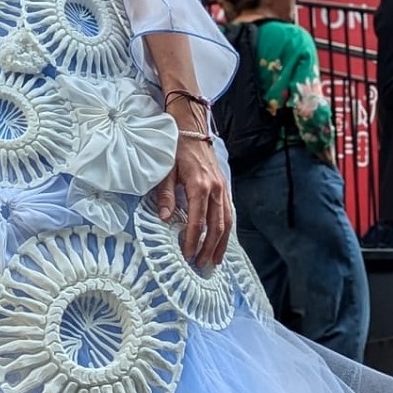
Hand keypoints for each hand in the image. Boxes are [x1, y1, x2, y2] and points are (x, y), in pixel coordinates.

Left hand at [157, 134, 231, 267]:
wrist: (192, 128)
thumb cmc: (176, 148)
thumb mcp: (166, 170)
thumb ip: (166, 194)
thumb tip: (164, 218)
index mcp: (200, 186)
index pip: (197, 222)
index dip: (192, 240)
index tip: (186, 254)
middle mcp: (215, 189)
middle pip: (216, 226)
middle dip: (209, 248)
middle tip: (201, 264)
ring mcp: (222, 188)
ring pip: (226, 222)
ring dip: (221, 243)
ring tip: (215, 260)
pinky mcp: (224, 187)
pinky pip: (229, 212)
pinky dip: (227, 229)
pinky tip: (222, 240)